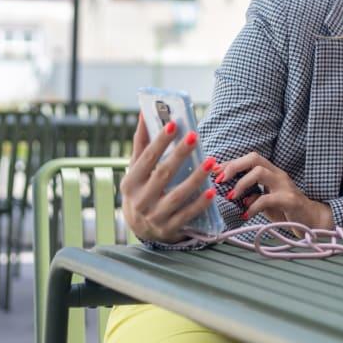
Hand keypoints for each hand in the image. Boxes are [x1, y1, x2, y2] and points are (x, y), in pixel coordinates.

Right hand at [120, 114, 219, 242]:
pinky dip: (199, 204)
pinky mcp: (170, 229)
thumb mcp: (136, 170)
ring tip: (211, 161)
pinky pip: (187, 215)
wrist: (140, 228)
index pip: (147, 158)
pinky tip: (211, 192)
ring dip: (196, 178)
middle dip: (179, 154)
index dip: (160, 141)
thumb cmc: (141, 189)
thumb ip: (141, 143)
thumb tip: (144, 113)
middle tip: (194, 136)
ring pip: (178, 196)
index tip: (173, 124)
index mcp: (131, 182)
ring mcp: (155, 216)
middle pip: (163, 174)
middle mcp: (140, 200)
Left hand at [219, 152, 333, 230]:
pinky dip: (253, 207)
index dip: (231, 163)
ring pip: (260, 172)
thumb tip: (231, 194)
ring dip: (241, 184)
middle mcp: (278, 174)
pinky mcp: (289, 200)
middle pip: (254, 158)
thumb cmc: (285, 209)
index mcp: (271, 172)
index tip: (214, 171)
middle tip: (220, 180)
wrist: (311, 220)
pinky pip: (267, 199)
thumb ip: (250, 195)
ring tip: (232, 197)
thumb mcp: (264, 200)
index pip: (249, 159)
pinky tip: (245, 215)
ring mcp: (285, 185)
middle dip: (233, 166)